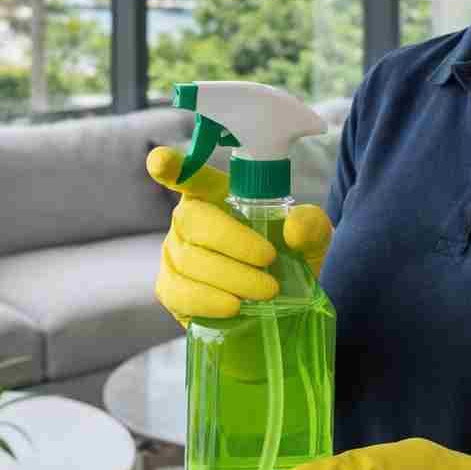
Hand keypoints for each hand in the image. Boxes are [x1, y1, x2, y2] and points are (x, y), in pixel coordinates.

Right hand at [146, 146, 332, 324]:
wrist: (281, 303)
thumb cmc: (289, 256)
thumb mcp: (311, 238)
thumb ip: (310, 225)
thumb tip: (293, 227)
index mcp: (216, 193)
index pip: (191, 175)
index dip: (173, 167)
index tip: (160, 161)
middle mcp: (188, 218)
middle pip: (194, 220)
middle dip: (233, 242)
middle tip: (269, 260)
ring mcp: (174, 253)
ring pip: (190, 260)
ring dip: (231, 277)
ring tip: (266, 291)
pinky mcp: (170, 288)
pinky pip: (180, 292)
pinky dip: (208, 301)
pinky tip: (233, 307)